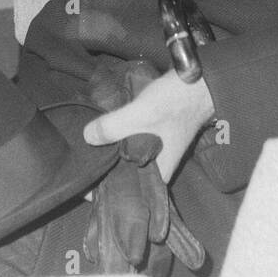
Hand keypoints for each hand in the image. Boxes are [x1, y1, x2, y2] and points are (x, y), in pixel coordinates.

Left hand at [83, 69, 215, 182]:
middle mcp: (157, 167)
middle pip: (126, 178)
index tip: (83, 186)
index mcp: (158, 173)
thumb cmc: (174, 103)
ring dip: (110, 158)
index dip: (106, 193)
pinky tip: (102, 138)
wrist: (198, 81)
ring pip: (127, 161)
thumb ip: (112, 127)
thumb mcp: (140, 115)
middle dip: (104, 174)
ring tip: (84, 155)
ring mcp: (155, 151)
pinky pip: (130, 146)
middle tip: (79, 168)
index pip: (129, 194)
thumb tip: (86, 138)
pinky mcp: (152, 137)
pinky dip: (117, 144)